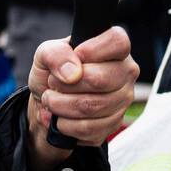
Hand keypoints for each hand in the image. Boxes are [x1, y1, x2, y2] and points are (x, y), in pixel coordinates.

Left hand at [25, 26, 138, 170]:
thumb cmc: (53, 73)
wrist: (47, 104)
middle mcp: (125, 72)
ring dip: (61, 105)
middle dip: (66, 85)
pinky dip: (66, 124)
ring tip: (50, 100)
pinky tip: (60, 118)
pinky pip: (89, 128)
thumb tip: (73, 73)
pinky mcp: (114, 123)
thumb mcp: (45, 54)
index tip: (76, 56)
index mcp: (114, 48)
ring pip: (93, 107)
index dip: (94, 50)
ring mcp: (123, 99)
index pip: (118, 41)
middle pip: (103, 79)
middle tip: (52, 83)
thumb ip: (55, 54)